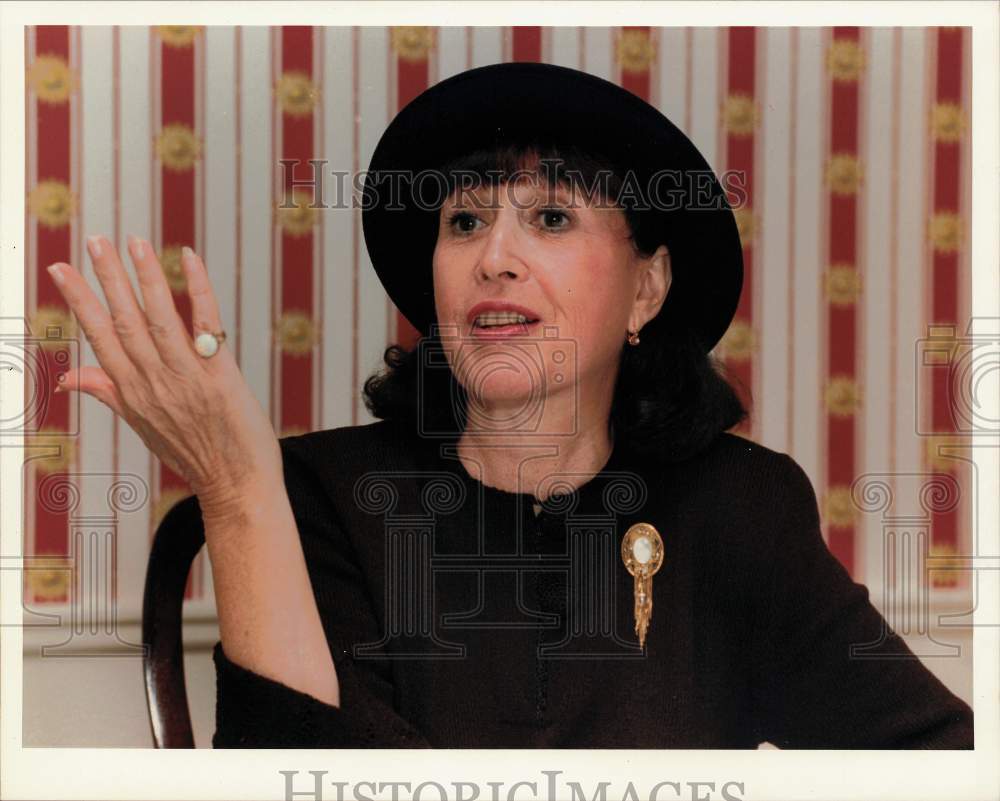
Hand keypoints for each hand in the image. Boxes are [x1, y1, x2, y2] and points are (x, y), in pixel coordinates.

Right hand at [46, 235, 281, 515]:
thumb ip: (109, 393)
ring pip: (160, 318)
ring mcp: (188, 379)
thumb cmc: (193, 454)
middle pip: (125, 322)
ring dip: (146, 278)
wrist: (237, 486)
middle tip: (94, 241)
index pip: (99, 338)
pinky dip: (198, 290)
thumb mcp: (142, 427)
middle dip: (107, 279)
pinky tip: (188, 260)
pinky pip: (207, 324)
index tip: (61, 269)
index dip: (79, 302)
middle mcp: (155, 383)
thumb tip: (69, 378)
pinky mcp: (221, 376)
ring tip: (133, 243)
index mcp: (133, 393)